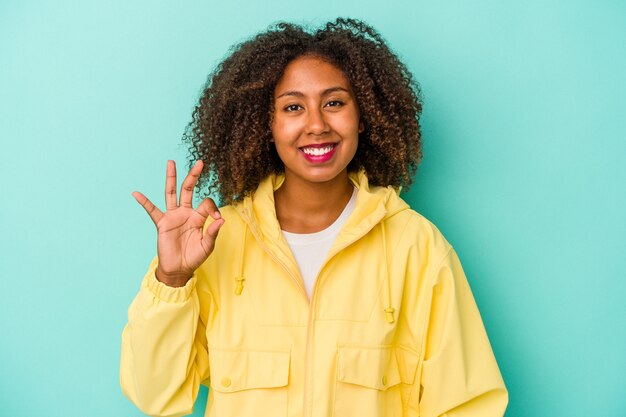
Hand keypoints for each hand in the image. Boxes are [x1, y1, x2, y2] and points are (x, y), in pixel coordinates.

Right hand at [132, 160, 224, 286]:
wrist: (179, 269)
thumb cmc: (194, 257)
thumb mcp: (207, 246)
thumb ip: (213, 232)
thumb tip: (222, 219)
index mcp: (198, 217)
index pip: (206, 203)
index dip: (213, 208)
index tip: (217, 218)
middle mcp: (185, 213)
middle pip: (189, 190)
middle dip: (194, 176)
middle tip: (200, 162)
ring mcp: (173, 217)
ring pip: (172, 193)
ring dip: (171, 178)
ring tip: (171, 163)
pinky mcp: (162, 224)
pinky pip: (152, 211)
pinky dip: (144, 202)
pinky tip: (136, 193)